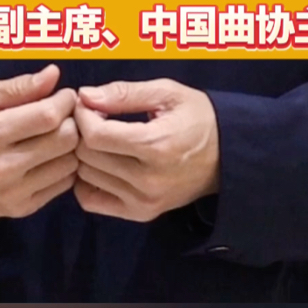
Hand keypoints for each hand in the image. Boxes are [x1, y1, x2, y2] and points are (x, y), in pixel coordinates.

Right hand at [0, 65, 77, 220]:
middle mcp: (4, 168)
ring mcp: (14, 193)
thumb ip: (18, 87)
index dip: (65, 101)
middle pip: (65, 140)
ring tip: (58, 133)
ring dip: (71, 145)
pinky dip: (64, 166)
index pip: (48, 116)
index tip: (63, 94)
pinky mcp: (22, 209)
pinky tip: (51, 154)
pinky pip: (63, 185)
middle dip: (72, 120)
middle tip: (64, 113)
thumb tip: (53, 75)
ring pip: (69, 164)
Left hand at [73, 78, 219, 221]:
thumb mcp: (166, 93)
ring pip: (86, 176)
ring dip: (83, 153)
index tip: (88, 102)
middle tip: (93, 117)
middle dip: (81, 131)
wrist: (227, 156)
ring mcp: (143, 202)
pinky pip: (91, 201)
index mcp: (156, 146)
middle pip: (87, 156)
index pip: (95, 136)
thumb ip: (124, 93)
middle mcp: (147, 181)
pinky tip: (99, 162)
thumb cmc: (197, 117)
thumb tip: (85, 96)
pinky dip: (86, 180)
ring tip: (98, 137)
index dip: (83, 115)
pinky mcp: (140, 214)